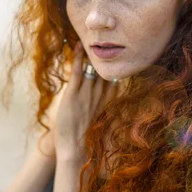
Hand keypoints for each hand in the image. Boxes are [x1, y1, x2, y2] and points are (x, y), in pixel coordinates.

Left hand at [54, 41, 117, 158]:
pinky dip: (78, 58)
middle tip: (105, 41)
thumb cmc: (89, 144)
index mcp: (109, 103)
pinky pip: (77, 72)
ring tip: (91, 39)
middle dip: (106, 57)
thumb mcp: (104, 127)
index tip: (118, 55)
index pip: (115, 80)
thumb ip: (109, 115)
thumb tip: (112, 107)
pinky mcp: (73, 95)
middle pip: (105, 71)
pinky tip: (78, 47)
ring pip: (92, 68)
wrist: (76, 153)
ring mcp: (86, 94)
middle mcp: (100, 96)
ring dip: (91, 53)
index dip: (116, 67)